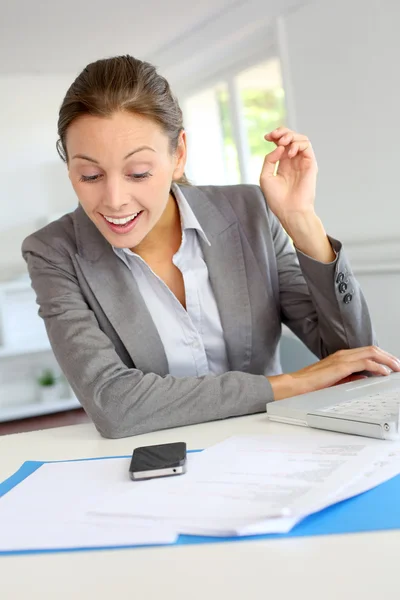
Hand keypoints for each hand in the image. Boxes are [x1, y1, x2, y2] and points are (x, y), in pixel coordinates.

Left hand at [260, 127, 334, 262]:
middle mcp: (294, 161)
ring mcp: (303, 162)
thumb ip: (269, 160)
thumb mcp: (265, 177)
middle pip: (291, 138)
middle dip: (282, 132)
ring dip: (290, 136)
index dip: (275, 136)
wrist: (290, 210)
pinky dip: (298, 144)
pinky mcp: (311, 164)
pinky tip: (290, 153)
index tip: (267, 137)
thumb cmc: (277, 198)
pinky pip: (307, 146)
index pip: (281, 143)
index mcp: (283, 164)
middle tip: (274, 136)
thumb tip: (279, 147)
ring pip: (301, 139)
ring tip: (283, 143)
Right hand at [268, 346, 399, 400]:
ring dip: (387, 360)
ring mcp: (342, 359)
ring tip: (397, 368)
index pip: (366, 352)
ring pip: (372, 353)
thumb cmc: (310, 384)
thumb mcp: (334, 381)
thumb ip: (348, 377)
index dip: (382, 357)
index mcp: (341, 357)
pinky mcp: (341, 366)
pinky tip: (385, 373)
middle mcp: (343, 354)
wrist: (296, 385)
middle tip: (399, 365)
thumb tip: (362, 377)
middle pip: (373, 349)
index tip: (392, 365)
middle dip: (389, 357)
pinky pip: (365, 363)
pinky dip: (378, 367)